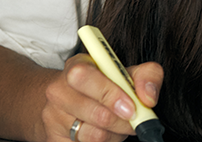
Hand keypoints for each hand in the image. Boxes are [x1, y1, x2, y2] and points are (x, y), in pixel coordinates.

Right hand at [40, 54, 162, 141]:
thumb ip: (147, 76)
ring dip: (115, 134)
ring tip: (118, 125)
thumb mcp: (127, 73)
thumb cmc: (105, 86)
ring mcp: (52, 117)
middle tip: (133, 119)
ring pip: (94, 135)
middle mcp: (58, 91)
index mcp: (76, 67)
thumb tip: (148, 97)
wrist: (71, 103)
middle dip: (123, 121)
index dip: (110, 94)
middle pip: (96, 113)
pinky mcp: (54, 139)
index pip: (84, 76)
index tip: (131, 107)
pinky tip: (105, 133)